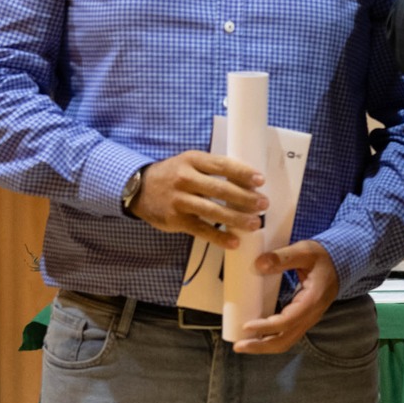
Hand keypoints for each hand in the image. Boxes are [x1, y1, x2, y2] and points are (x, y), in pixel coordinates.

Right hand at [131, 151, 266, 244]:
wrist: (140, 189)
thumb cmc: (173, 175)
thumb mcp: (189, 163)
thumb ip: (213, 169)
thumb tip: (247, 181)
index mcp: (192, 160)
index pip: (221, 165)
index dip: (242, 172)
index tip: (260, 180)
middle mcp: (185, 179)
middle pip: (220, 189)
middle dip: (245, 198)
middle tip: (263, 204)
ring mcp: (179, 200)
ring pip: (213, 211)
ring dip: (237, 219)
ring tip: (255, 224)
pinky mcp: (176, 220)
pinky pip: (201, 230)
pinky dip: (219, 237)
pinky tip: (234, 242)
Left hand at [235, 239, 339, 353]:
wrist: (340, 263)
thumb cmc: (322, 257)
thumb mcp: (304, 251)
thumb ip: (282, 257)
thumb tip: (258, 264)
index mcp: (312, 301)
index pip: (287, 321)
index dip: (266, 326)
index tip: (246, 326)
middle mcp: (311, 315)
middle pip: (285, 340)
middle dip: (261, 346)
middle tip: (238, 345)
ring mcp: (307, 320)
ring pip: (286, 341)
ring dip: (264, 346)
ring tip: (243, 344)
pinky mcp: (302, 319)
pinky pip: (286, 335)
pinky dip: (270, 339)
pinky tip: (255, 336)